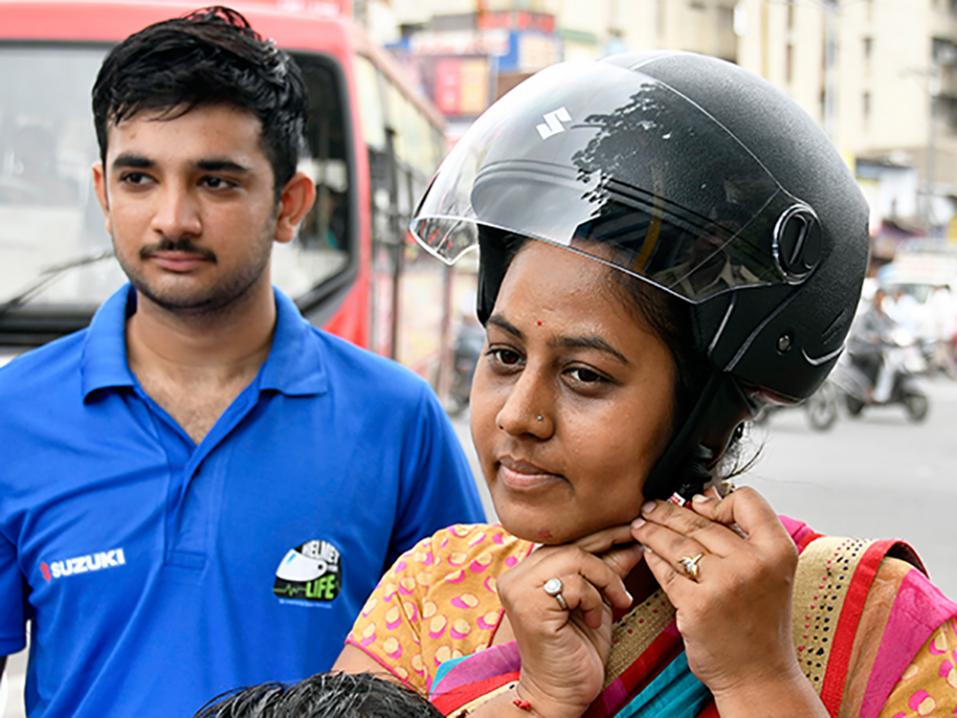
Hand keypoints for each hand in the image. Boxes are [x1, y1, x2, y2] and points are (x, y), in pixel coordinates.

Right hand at [496, 525, 644, 717]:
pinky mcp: (529, 606)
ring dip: (605, 579)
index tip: (632, 529)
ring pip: (575, 559)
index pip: (567, 540)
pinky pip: (573, 583)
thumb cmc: (578, 649)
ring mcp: (518, 589)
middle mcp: (516, 575)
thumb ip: (608, 571)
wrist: (561, 692)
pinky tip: (595, 620)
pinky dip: (593, 600)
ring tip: (618, 601)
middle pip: (571, 544)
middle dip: (609, 550)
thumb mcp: (598, 601)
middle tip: (637, 549)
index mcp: (528, 571)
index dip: (601, 533)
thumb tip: (633, 542)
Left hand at [630, 487, 803, 698]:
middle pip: (701, 521)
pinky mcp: (697, 604)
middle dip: (667, 511)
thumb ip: (743, 537)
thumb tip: (707, 496)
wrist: (759, 675)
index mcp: (778, 551)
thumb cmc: (761, 624)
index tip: (698, 503)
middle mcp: (754, 564)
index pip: (747, 500)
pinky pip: (666, 571)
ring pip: (677, 542)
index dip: (719, 499)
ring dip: (652, 531)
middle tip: (650, 507)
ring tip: (639, 526)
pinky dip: (652, 559)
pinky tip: (645, 553)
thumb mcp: (769, 574)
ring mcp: (724, 584)